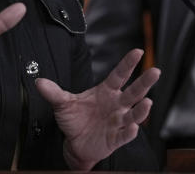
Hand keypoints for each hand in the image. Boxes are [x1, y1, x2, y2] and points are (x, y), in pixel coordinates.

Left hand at [36, 48, 159, 170]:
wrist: (75, 143)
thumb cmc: (74, 119)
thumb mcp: (62, 104)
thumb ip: (53, 92)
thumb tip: (39, 81)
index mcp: (106, 91)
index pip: (119, 75)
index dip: (128, 64)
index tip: (138, 51)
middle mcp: (116, 104)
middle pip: (133, 92)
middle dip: (145, 82)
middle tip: (155, 71)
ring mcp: (118, 121)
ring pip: (134, 114)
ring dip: (142, 109)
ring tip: (147, 102)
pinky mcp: (116, 138)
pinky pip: (125, 135)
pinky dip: (130, 131)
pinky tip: (133, 127)